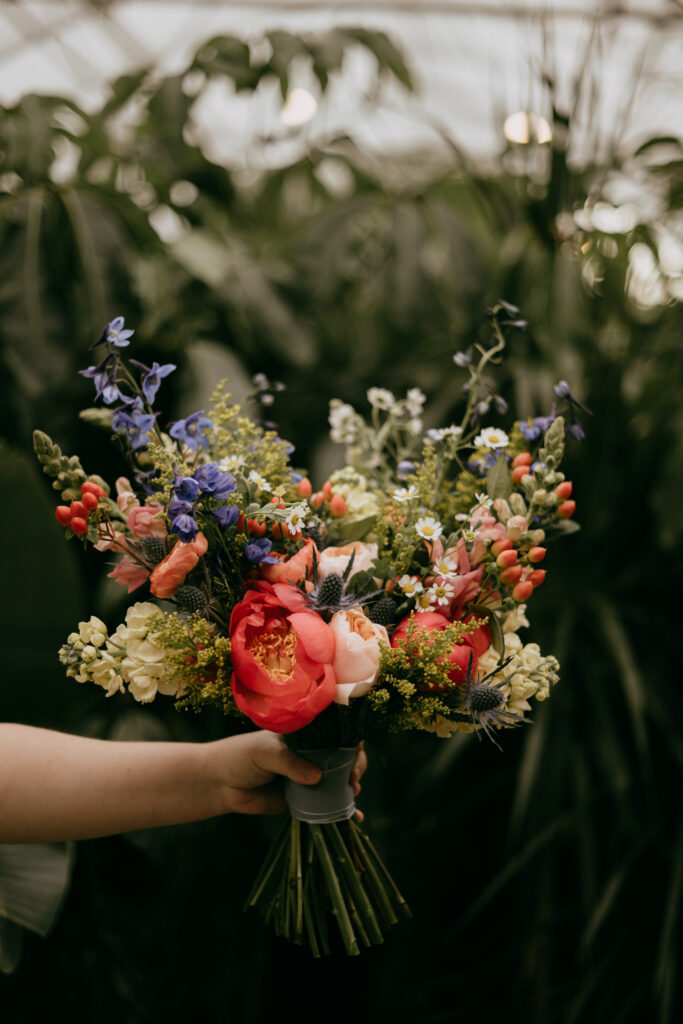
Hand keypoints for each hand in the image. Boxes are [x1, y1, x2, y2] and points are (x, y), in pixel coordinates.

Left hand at [206, 732, 367, 816]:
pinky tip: (354, 819)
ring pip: (338, 782)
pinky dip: (342, 812)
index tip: (354, 755)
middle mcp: (311, 755)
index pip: (336, 734)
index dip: (350, 743)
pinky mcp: (303, 800)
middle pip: (344, 758)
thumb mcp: (265, 753)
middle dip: (355, 768)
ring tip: (352, 794)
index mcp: (305, 736)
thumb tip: (317, 777)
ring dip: (351, 789)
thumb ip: (289, 763)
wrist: (220, 784)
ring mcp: (309, 778)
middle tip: (352, 779)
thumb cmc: (240, 756)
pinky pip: (326, 805)